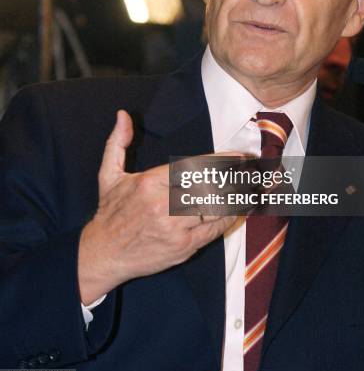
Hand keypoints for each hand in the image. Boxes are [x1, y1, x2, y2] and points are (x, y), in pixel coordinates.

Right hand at [78, 110, 236, 303]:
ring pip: (216, 209)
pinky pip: (213, 231)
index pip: (194, 167)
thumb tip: (123, 115)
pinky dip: (229, 219)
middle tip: (255, 170)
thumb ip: (117, 142)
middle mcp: (164, 205)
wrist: (102, 254)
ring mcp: (175, 228)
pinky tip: (239, 209)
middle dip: (236, 177)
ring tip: (254, 186)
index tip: (239, 155)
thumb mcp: (108, 174)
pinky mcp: (182, 247)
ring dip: (237, 197)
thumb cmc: (109, 212)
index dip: (222, 160)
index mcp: (150, 183)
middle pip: (211, 187)